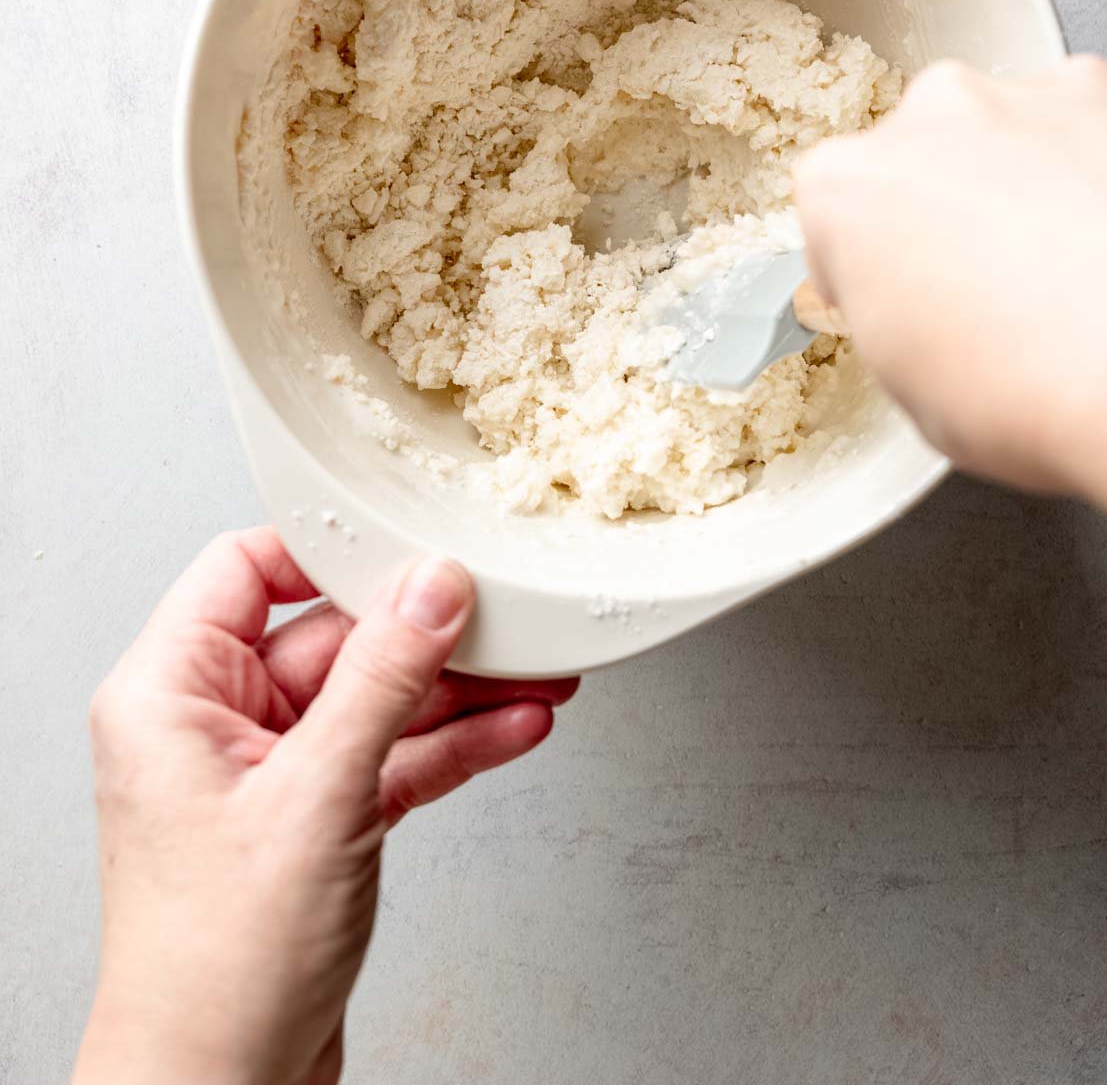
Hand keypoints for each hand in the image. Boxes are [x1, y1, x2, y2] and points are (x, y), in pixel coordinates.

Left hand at [73, 531, 576, 1084]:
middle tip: (503, 615)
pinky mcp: (314, 822)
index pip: (248, 568)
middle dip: (425, 633)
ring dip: (456, 691)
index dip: (330, 549)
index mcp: (170, 693)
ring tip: (537, 671)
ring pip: (374, 700)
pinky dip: (451, 746)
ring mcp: (268, 775)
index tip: (408, 540)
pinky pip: (390, 757)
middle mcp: (213, 725)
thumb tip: (431, 589)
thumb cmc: (216, 967)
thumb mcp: (316, 795)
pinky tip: (513, 727)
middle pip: (332, 636)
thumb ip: (383, 679)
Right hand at [793, 58, 1106, 575]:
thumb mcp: (917, 400)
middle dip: (972, 205)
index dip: (880, 263)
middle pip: (944, 149)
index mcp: (855, 187)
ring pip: (1048, 130)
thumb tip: (934, 317)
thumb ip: (902, 318)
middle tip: (1015, 291)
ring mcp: (1060, 92)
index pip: (844, 211)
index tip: (913, 299)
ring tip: (1106, 279)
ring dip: (1065, 185)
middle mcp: (947, 113)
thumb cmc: (1043, 397)